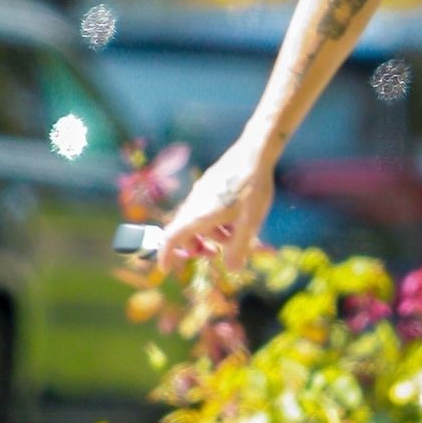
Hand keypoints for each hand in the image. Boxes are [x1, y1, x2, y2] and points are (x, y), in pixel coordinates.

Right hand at [156, 136, 275, 276]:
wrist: (255, 152)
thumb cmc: (253, 188)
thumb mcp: (250, 222)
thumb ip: (240, 247)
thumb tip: (233, 269)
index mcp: (200, 214)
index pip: (171, 238)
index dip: (165, 256)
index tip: (166, 270)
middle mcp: (195, 202)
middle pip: (184, 231)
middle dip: (194, 247)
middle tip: (213, 255)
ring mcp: (202, 192)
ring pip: (197, 219)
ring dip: (210, 233)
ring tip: (234, 237)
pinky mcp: (210, 184)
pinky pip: (205, 208)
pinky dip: (215, 220)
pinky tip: (236, 219)